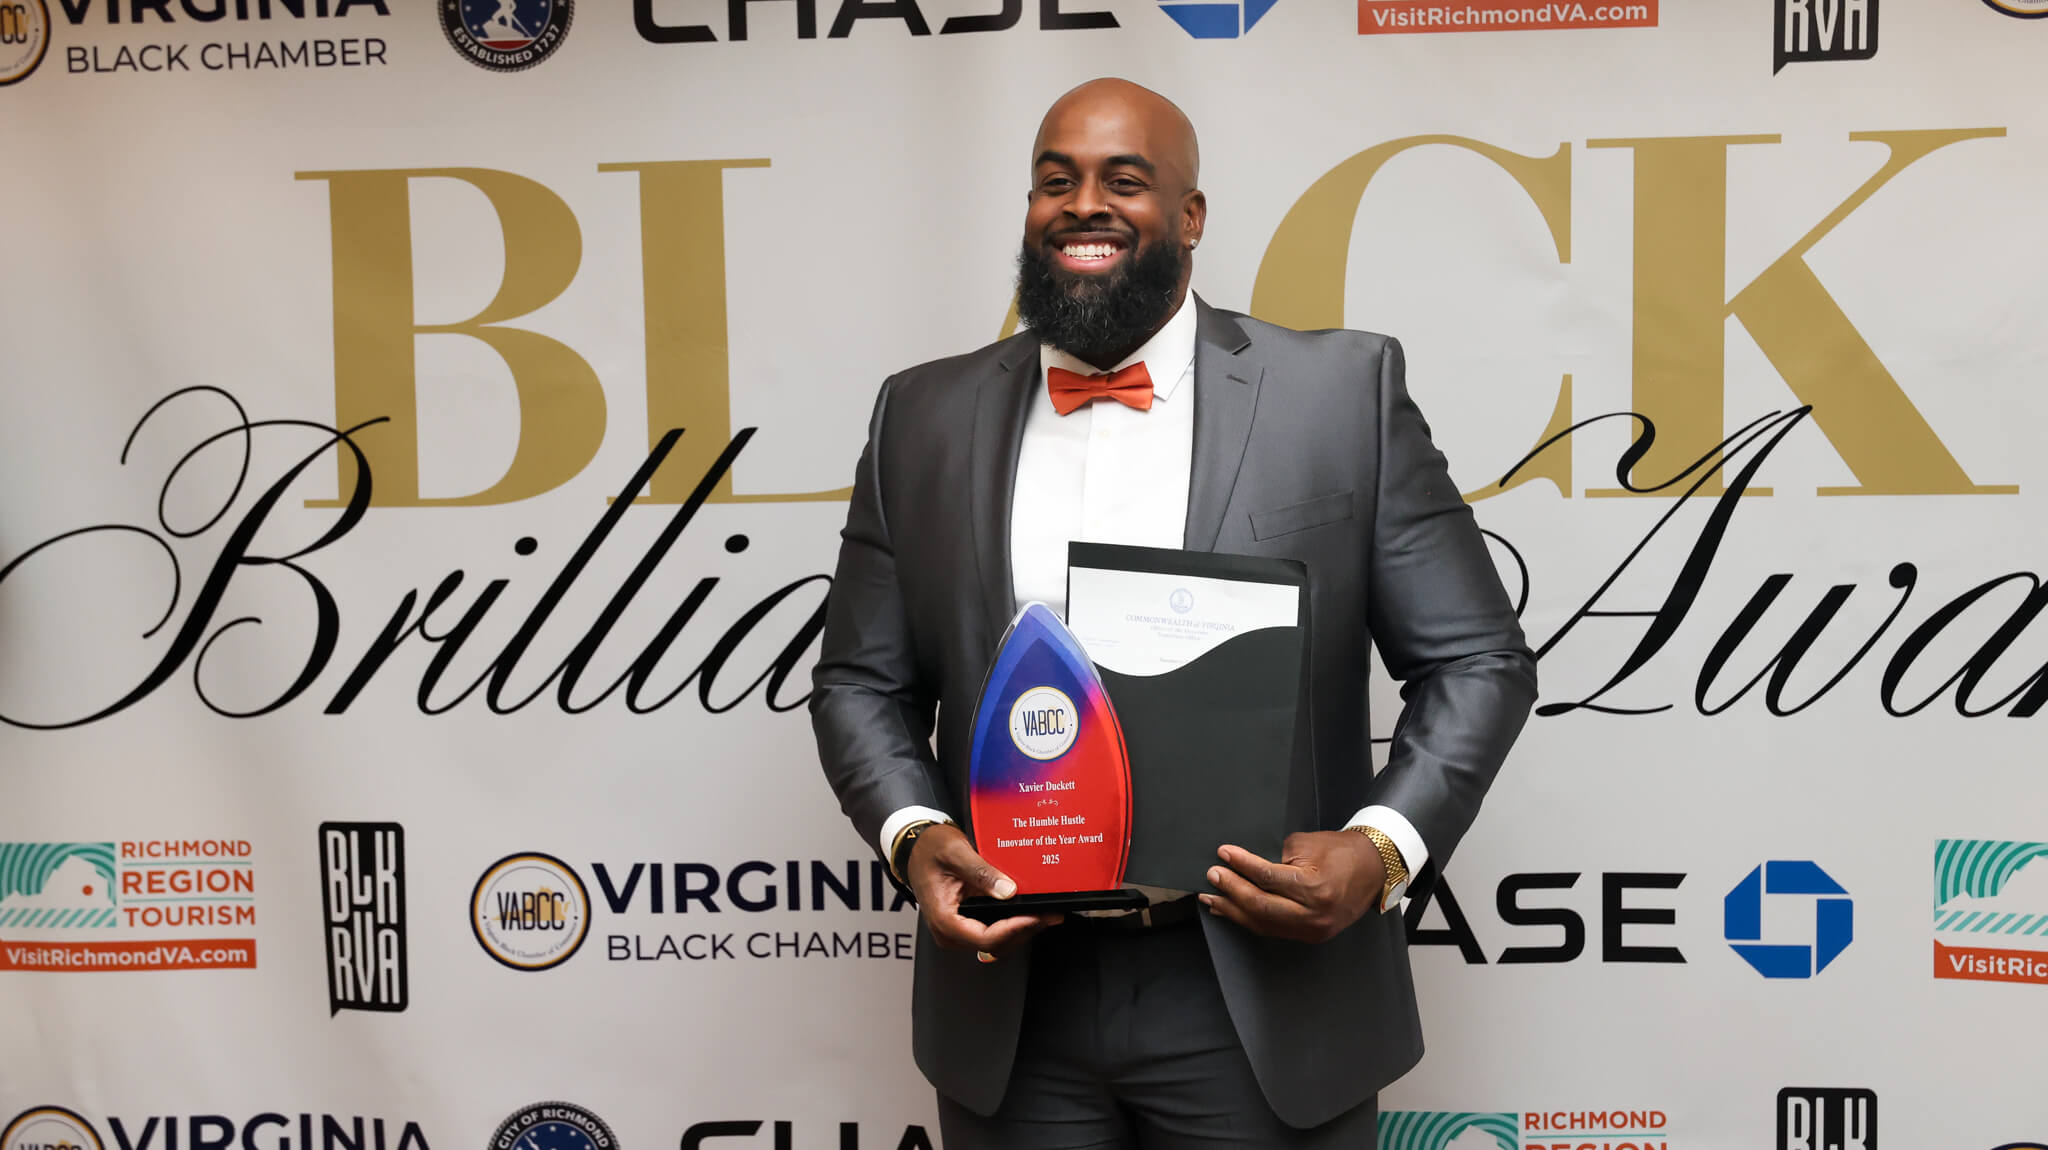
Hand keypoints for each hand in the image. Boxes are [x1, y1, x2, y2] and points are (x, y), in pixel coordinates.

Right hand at [905, 824, 1061, 959]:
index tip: (1035, 916)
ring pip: (998, 941)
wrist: (917, 847)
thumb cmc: (929, 849)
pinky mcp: (968, 923)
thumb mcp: (956, 853)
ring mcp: (960, 929)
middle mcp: (950, 931)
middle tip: (1051, 913)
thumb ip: (981, 872)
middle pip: (995, 943)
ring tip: (1046, 911)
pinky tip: (1029, 910)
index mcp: (943, 919)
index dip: (1013, 929)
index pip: (985, 937)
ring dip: (1022, 928)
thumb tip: (1008, 891)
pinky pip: (994, 930)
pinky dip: (1014, 922)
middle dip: (1024, 929)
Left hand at [1198, 831, 1385, 942]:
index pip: (1267, 878)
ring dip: (1234, 911)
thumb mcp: (1308, 844)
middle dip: (1232, 891)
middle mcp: (1314, 915)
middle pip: (1261, 906)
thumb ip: (1275, 857)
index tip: (1223, 854)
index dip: (1241, 865)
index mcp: (1315, 888)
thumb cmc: (1342, 850)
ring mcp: (1313, 930)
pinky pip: (1274, 929)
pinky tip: (1233, 911)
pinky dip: (1251, 920)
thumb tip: (1243, 865)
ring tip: (1212, 898)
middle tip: (1212, 876)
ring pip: (1264, 924)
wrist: (1374, 868)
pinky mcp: (1312, 935)